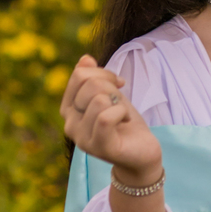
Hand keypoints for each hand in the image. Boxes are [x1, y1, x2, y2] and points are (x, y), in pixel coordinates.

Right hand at [59, 54, 161, 182]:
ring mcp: (82, 138)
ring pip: (98, 99)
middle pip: (89, 84)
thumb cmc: (124, 122)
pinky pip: (106, 117)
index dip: (103, 73)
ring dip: (119, 104)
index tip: (117, 84)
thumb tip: (85, 59)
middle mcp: (69, 124)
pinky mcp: (98, 147)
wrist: (142, 152)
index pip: (79, 75)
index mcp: (68, 109)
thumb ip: (94, 78)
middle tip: (120, 105)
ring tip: (122, 117)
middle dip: (112, 89)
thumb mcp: (110, 94)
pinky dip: (121, 113)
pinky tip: (124, 122)